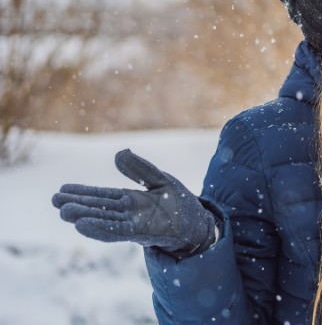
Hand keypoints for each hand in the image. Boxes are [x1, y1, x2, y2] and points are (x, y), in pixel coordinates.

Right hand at [52, 149, 215, 256]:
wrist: (199, 224)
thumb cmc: (180, 204)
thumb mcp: (161, 180)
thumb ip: (140, 169)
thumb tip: (119, 153)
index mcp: (131, 200)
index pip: (103, 196)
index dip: (83, 193)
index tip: (62, 190)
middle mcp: (128, 214)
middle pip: (99, 208)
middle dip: (78, 205)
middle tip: (55, 201)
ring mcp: (134, 225)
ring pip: (104, 220)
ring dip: (84, 217)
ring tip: (64, 212)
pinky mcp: (142, 234)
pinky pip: (117, 231)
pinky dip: (100, 229)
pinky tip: (82, 226)